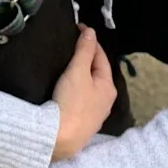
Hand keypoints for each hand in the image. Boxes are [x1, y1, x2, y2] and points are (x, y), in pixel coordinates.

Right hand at [52, 24, 116, 160]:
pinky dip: (77, 88)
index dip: (90, 41)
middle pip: (97, 72)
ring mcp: (95, 114)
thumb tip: (91, 31)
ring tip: (69, 63)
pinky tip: (68, 88)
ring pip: (90, 86)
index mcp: (108, 86)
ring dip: (82, 74)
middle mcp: (106, 101)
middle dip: (87, 58)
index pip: (101, 56)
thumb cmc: (71, 102)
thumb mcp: (77, 71)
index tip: (78, 28)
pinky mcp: (83, 124)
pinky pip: (82, 99)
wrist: (59, 139)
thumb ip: (84, 50)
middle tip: (72, 44)